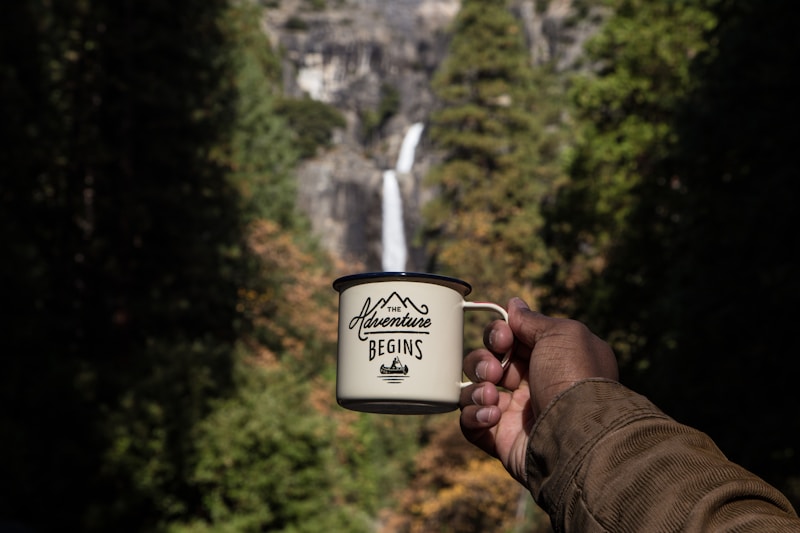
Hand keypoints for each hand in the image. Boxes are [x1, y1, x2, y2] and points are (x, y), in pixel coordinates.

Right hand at [459, 297, 617, 484]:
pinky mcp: (500, 440)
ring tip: (493, 396)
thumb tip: (514, 304)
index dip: (498, 334)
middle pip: (486, 362)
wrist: (578, 434)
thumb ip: (533, 320)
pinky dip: (474, 415)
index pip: (509, 339)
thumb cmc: (574, 378)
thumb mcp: (563, 334)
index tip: (503, 339)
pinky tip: (493, 415)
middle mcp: (531, 384)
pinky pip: (470, 423)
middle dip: (483, 360)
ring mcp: (515, 414)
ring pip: (474, 391)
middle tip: (496, 370)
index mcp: (548, 359)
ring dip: (477, 388)